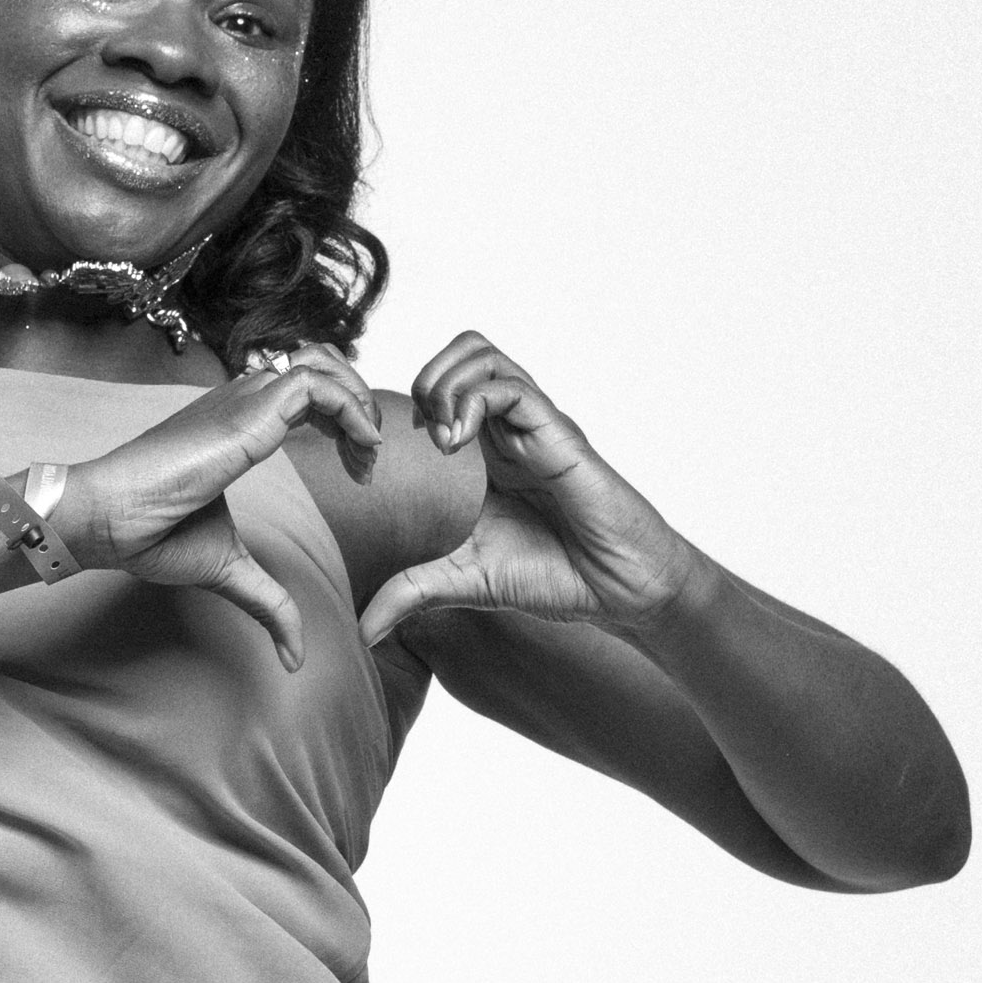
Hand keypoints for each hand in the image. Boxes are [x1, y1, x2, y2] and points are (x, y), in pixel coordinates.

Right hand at [56, 349, 383, 665]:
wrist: (110, 519)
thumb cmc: (152, 534)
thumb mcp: (230, 570)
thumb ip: (269, 602)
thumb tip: (294, 659)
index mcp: (238, 424)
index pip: (305, 392)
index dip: (343, 419)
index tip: (357, 469)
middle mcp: (244, 400)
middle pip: (321, 365)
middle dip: (359, 403)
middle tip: (368, 459)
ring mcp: (245, 400)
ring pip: (323, 364)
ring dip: (359, 401)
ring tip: (368, 451)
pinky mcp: (248, 412)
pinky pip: (315, 386)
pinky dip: (349, 410)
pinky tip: (360, 450)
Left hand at [360, 338, 699, 650]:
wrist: (618, 589)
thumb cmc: (556, 575)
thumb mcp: (465, 582)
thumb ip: (413, 592)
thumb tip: (363, 630)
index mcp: (488, 452)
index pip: (444, 385)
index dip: (406, 403)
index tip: (394, 452)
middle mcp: (510, 428)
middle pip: (462, 352)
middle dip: (423, 379)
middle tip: (416, 436)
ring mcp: (534, 425)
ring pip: (482, 354)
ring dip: (444, 382)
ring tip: (440, 439)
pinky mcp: (556, 434)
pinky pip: (510, 386)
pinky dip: (472, 400)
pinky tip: (457, 444)